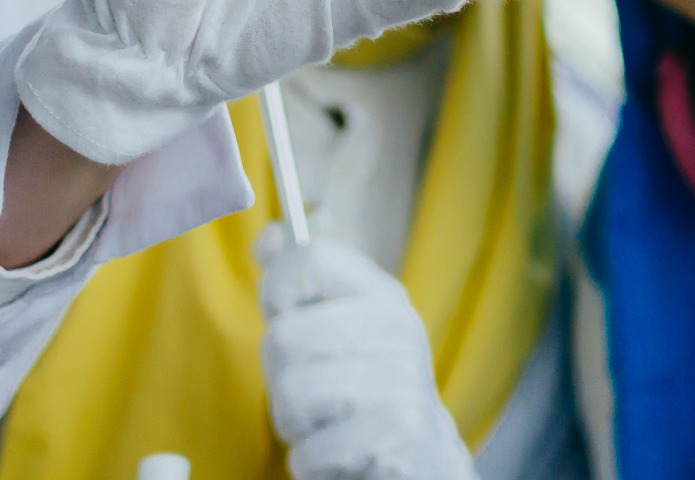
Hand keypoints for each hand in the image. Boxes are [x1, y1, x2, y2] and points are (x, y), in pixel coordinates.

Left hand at [259, 234, 477, 479]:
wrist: (425, 453)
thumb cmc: (365, 382)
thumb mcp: (342, 320)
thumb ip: (301, 276)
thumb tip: (270, 237)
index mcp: (382, 294)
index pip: (310, 259)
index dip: (277, 289)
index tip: (285, 315)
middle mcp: (397, 329)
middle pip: (284, 336)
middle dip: (278, 374)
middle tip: (308, 388)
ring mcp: (401, 382)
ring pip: (291, 395)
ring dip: (292, 422)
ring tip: (323, 421)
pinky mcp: (398, 435)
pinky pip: (309, 449)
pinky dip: (309, 460)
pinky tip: (337, 452)